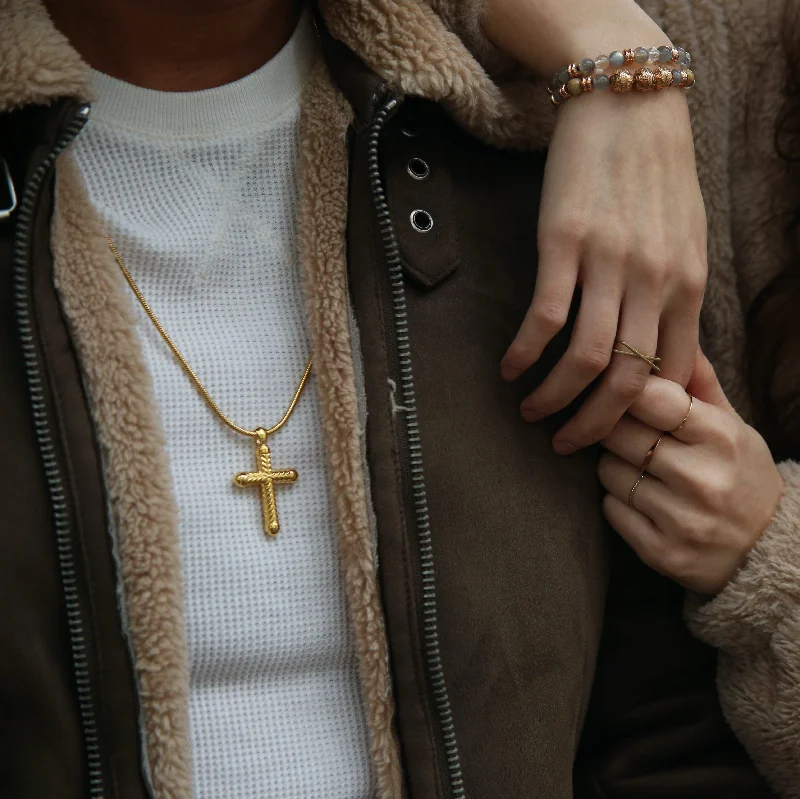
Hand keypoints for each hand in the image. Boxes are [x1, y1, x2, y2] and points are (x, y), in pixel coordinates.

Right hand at [501, 90, 706, 454]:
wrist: (629, 103)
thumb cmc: (657, 174)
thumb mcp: (686, 240)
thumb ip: (677, 298)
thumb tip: (662, 354)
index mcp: (687, 285)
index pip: (670, 377)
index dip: (641, 417)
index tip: (615, 434)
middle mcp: (652, 282)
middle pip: (627, 383)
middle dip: (595, 427)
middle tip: (568, 445)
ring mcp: (608, 264)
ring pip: (584, 360)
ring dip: (554, 399)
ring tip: (532, 413)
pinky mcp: (564, 244)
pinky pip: (544, 318)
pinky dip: (524, 353)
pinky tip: (508, 368)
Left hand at [597, 351, 783, 594]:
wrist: (770, 551)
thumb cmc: (740, 473)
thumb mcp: (733, 424)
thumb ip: (699, 382)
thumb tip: (672, 330)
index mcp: (720, 437)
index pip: (648, 396)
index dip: (626, 390)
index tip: (619, 390)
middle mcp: (701, 478)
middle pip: (618, 432)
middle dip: (614, 427)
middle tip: (626, 432)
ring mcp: (681, 519)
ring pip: (607, 471)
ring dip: (612, 466)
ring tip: (640, 469)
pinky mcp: (661, 553)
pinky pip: (609, 510)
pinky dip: (616, 503)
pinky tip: (642, 502)